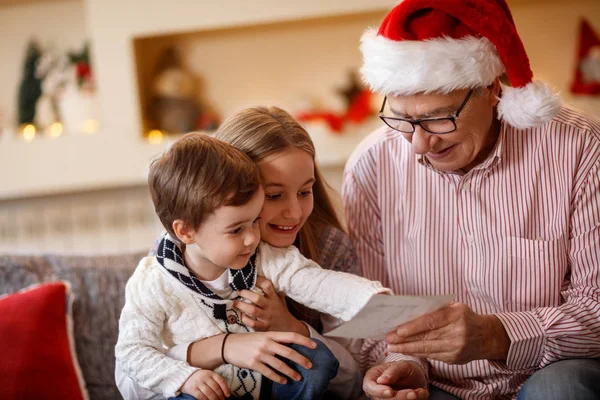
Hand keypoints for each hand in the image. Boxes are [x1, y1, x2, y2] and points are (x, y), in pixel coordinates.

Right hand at [181, 370, 229, 399]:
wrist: (185, 377)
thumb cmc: (200, 378)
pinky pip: (201, 396)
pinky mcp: (193, 389)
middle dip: (220, 396)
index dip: (225, 388)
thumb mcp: (208, 375)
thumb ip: (216, 381)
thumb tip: (226, 390)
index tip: (228, 395)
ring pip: (209, 393)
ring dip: (214, 399)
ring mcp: (199, 383)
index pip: (220, 381)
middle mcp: (205, 377)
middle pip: (215, 388)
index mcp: (210, 373)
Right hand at [223, 331, 316, 384]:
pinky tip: (284, 381)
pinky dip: (278, 378)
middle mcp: (267, 343)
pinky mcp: (254, 364)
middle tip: (310, 365)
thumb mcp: (262, 336)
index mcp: (270, 334)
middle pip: (288, 352)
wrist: (228, 345)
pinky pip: (269, 373)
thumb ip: (275, 339)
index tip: (315, 345)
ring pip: (280, 365)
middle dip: (301, 359)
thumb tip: (291, 345)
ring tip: (299, 377)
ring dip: (291, 372)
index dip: (304, 340)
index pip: (291, 336)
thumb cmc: (248, 341)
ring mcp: (260, 354)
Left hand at [234, 276, 307, 334]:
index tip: (250, 278)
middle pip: (257, 298)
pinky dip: (245, 319)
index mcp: (274, 298)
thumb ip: (272, 290)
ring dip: (242, 305)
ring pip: (252, 310)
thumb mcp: (279, 298)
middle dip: (245, 293)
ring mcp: (266, 317)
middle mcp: (270, 306)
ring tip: (234, 302)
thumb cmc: (281, 310)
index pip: (267, 286)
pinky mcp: (263, 327)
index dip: (258, 280)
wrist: (288, 327)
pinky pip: (252, 323)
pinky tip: (242, 315)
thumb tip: (260, 277)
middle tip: (238, 290)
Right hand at [363, 361, 428, 399]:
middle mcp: (376, 392)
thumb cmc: (405, 369)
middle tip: (413, 393)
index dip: (379, 391)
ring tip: (420, 391)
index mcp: (372, 378)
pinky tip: (421, 393)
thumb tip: (381, 380)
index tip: (390, 391)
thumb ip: (392, 371)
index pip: (370, 387)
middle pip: (382, 399)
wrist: (416, 378)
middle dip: (399, 397)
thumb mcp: (402, 365)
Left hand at [386, 303, 509, 363]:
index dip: (413, 327)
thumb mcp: (455, 307)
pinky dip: (416, 353)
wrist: (487, 336)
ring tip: (391, 346)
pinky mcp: (453, 359)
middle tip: (388, 338)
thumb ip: (436, 309)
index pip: (431, 322)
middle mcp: (457, 333)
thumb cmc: (466, 317)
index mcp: (456, 315)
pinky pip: (431, 356)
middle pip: (426, 337)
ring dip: (406, 348)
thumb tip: (410, 312)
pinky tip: (405, 351)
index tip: (398, 330)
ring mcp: (456, 348)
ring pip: (426, 349)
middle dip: (404, 339)